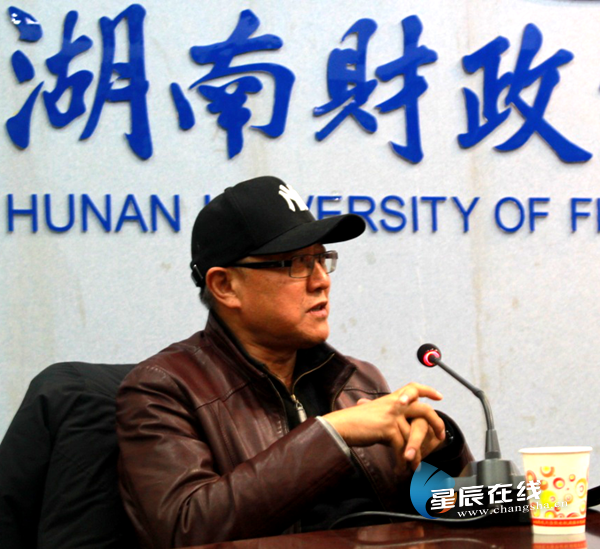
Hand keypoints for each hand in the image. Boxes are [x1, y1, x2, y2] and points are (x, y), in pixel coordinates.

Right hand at [323, 383, 444, 472]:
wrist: (340, 426)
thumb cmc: (354, 423)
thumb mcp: (373, 415)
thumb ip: (388, 419)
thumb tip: (397, 434)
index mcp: (391, 399)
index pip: (413, 387)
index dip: (428, 391)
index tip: (440, 397)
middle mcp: (394, 403)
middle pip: (424, 411)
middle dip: (436, 424)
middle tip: (440, 438)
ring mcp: (392, 415)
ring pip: (413, 436)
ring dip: (415, 455)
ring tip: (414, 467)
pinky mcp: (388, 428)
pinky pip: (402, 447)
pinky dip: (403, 461)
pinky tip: (401, 470)